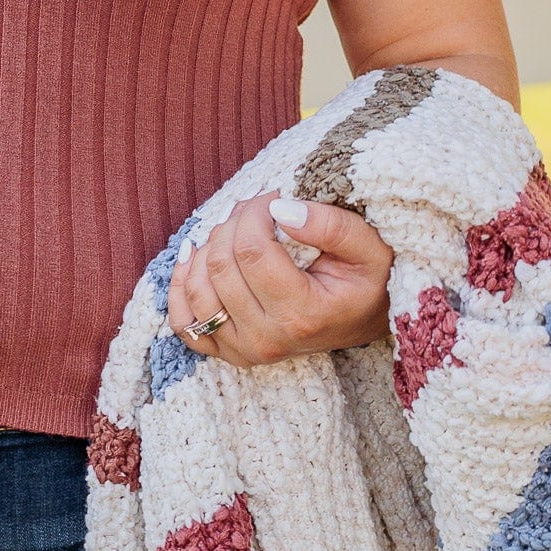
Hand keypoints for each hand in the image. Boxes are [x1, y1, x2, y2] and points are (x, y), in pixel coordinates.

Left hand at [165, 191, 393, 367]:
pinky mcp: (228, 352)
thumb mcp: (370, 247)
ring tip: (235, 229)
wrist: (366, 318)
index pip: (251, 251)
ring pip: (197, 289)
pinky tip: (194, 256)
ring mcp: (245, 351)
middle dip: (233, 223)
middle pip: (221, 265)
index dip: (254, 212)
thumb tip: (281, 210)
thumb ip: (332, 224)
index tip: (273, 198)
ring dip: (208, 247)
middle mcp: (269, 340)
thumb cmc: (368, 280)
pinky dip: (181, 285)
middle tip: (257, 209)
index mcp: (304, 315)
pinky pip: (184, 322)